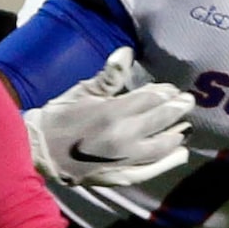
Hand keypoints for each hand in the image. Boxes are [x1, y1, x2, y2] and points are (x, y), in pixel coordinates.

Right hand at [26, 46, 195, 189]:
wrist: (40, 151)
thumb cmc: (60, 117)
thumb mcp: (82, 92)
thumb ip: (109, 75)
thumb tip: (127, 51)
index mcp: (112, 113)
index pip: (149, 100)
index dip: (164, 93)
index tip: (173, 89)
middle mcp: (123, 138)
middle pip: (160, 121)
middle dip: (176, 109)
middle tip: (188, 102)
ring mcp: (124, 160)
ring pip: (160, 146)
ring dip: (176, 134)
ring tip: (186, 125)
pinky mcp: (121, 176)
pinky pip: (151, 169)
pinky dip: (168, 161)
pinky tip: (180, 153)